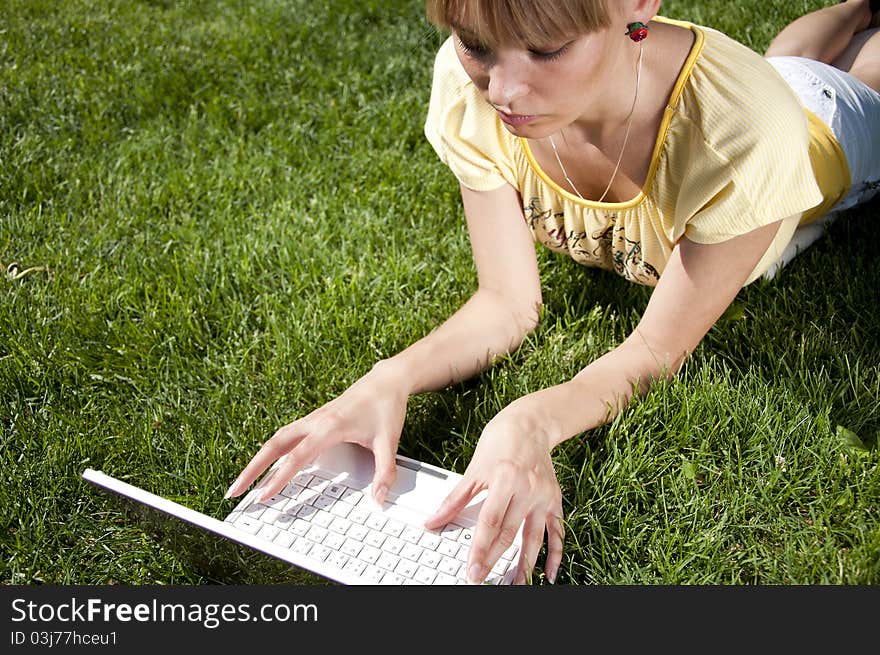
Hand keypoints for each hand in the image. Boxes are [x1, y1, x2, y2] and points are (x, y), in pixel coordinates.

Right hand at [224, 364, 407, 504]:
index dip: (278, 478)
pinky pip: (286, 436)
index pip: (297, 457)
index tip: (262, 496)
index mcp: (330, 426)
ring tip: (243, 481)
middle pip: (274, 445)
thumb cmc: (386, 406)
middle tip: (234, 491)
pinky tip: (268, 463)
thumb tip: (380, 498)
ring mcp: (313, 419)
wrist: (387, 380)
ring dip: (258, 459)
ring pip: (277, 439)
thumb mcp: (389, 441)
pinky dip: (272, 451)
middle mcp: (315, 421)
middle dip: (252, 468)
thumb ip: (384, 471)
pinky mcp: (315, 419)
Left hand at [424, 402, 564, 584]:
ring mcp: (544, 496)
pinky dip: (555, 553)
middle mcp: (527, 489)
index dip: (480, 549)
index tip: (471, 569)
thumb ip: (454, 499)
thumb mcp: (474, 468)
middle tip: (481, 580)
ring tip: (515, 584)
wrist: (530, 423)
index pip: (490, 523)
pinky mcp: (555, 500)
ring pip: (534, 537)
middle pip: (510, 533)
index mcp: (505, 479)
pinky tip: (549, 573)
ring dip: (525, 565)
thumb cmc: (500, 441)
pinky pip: (556, 531)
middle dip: (495, 561)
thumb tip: (433, 521)